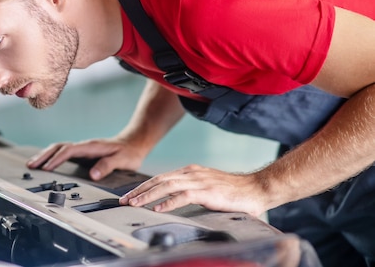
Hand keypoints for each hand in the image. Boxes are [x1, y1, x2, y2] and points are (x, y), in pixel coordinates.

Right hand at [26, 138, 145, 180]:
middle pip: (58, 147)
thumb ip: (107, 166)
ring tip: (32, 165)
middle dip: (43, 156)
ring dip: (45, 155)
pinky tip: (45, 164)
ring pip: (58, 149)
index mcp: (91, 147)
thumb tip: (92, 175)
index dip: (56, 159)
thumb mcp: (122, 160)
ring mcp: (82, 149)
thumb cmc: (128, 153)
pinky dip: (52, 157)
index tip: (47, 168)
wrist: (133, 144)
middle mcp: (84, 146)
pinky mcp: (82, 154)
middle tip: (30, 165)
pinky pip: (63, 153)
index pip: (69, 151)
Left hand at [119, 164, 268, 216]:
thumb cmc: (234, 191)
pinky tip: (157, 209)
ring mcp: (198, 181)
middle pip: (158, 180)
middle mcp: (191, 173)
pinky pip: (182, 196)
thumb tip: (173, 200)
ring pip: (165, 186)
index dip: (143, 186)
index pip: (160, 178)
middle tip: (123, 201)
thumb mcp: (207, 187)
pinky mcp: (206, 191)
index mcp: (190, 172)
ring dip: (147, 196)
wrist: (257, 189)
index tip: (130, 196)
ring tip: (134, 204)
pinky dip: (167, 203)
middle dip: (138, 191)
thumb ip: (191, 190)